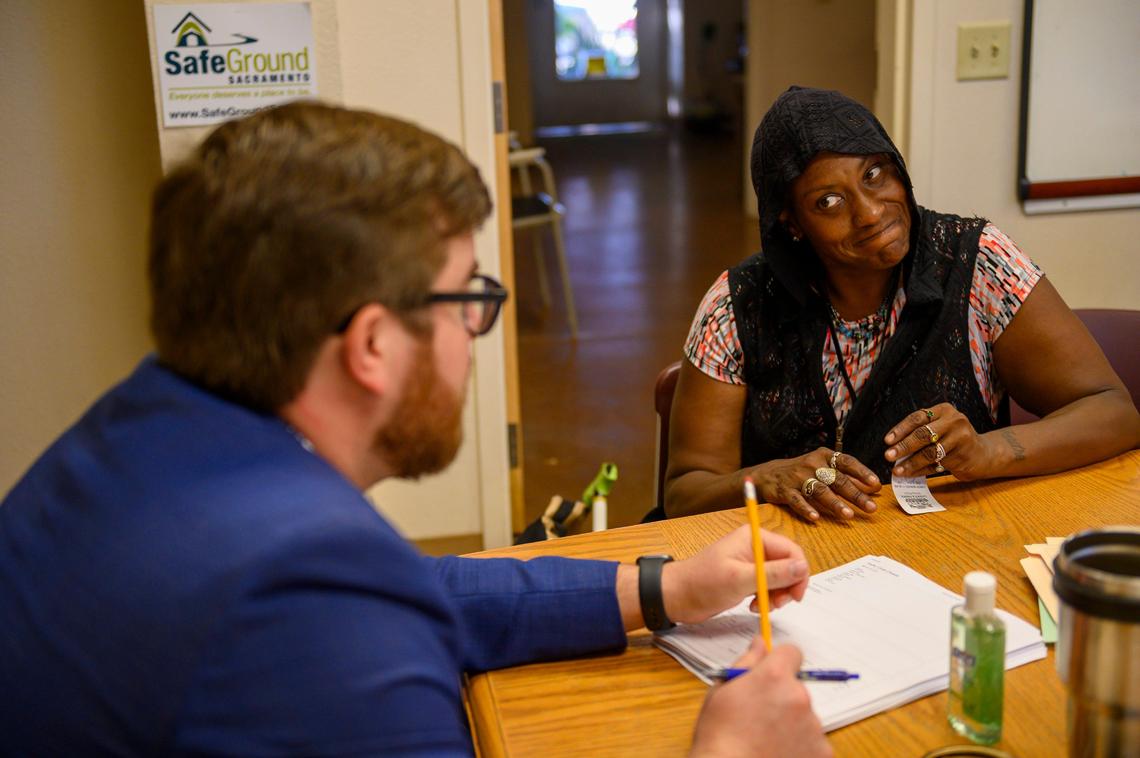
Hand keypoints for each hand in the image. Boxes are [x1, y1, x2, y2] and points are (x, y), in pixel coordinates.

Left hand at [663, 526, 809, 624]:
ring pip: (780, 578)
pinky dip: (767, 598)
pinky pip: (768, 586)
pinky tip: (754, 606)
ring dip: (777, 595)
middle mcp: (754, 547)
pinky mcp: (746, 578)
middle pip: (788, 564)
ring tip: (763, 606)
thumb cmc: (702, 583)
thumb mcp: (740, 579)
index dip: (799, 573)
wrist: (677, 597)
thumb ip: (773, 574)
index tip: (795, 596)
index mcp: (753, 538)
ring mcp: (750, 563)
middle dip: (788, 586)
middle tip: (778, 604)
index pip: (791, 551)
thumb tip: (802, 567)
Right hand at [690, 637, 831, 757]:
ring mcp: (813, 726)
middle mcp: (799, 697)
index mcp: (774, 676)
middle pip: (797, 688)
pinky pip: (813, 741)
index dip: (780, 662)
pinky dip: (800, 746)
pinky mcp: (822, 752)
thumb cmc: (719, 738)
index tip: (771, 675)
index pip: (792, 652)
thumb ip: (746, 663)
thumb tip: (760, 644)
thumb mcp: (721, 692)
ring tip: (765, 740)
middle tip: (759, 717)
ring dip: (791, 724)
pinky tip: (776, 752)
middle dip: (782, 698)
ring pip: (804, 716)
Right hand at [748, 448, 880, 521]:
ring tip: (848, 515)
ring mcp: (797, 477)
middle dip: (855, 494)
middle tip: (870, 507)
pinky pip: (797, 500)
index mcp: (824, 456)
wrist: (769, 475)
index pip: (846, 462)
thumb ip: (848, 477)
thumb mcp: (824, 470)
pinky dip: (806, 509)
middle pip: (837, 479)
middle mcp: (812, 464)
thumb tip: (875, 487)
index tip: (875, 484)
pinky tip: (815, 517)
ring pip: (819, 490)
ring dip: (835, 503)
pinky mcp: (785, 490)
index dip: (862, 472)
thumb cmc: (803, 472)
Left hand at [884, 404, 998, 480]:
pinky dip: (921, 470)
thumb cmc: (953, 440)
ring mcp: (961, 438)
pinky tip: (911, 474)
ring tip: (898, 470)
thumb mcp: (940, 428)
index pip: (918, 418)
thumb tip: (893, 447)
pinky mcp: (964, 455)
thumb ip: (920, 433)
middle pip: (923, 434)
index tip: (887, 441)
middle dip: (903, 446)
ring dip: (911, 462)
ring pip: (930, 452)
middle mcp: (954, 420)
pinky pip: (937, 464)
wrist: (983, 454)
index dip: (900, 429)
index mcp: (944, 410)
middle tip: (888, 456)